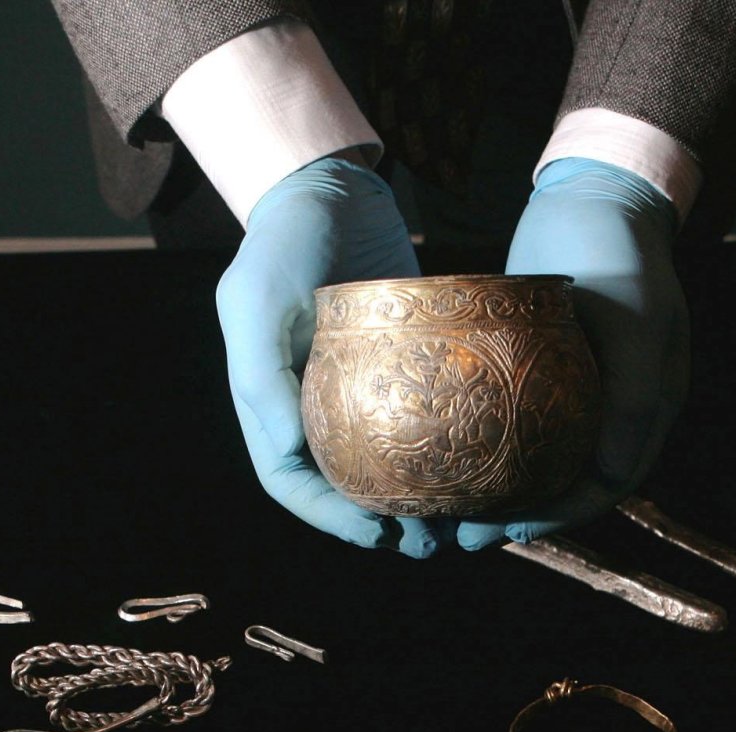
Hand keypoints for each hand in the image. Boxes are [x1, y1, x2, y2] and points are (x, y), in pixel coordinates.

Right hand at [216, 155, 444, 556]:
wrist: (327, 184)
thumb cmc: (284, 237)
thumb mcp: (258, 300)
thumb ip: (262, 376)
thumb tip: (290, 453)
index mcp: (269, 399)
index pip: (292, 481)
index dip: (329, 517)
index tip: (376, 534)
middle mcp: (309, 402)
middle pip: (341, 483)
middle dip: (380, 521)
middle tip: (428, 543)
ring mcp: (354, 386)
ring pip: (383, 460)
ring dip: (416, 496)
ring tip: (458, 522)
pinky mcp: (397, 363)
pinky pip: (418, 419)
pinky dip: (441, 450)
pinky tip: (477, 466)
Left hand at [455, 157, 689, 549]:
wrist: (597, 190)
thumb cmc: (619, 250)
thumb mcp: (635, 320)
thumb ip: (632, 398)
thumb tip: (613, 475)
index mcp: (647, 411)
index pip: (602, 486)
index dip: (558, 516)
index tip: (507, 528)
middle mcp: (613, 411)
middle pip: (563, 483)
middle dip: (515, 515)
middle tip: (461, 536)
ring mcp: (577, 390)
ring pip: (535, 459)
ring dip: (494, 489)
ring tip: (445, 512)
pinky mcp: (541, 368)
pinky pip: (514, 421)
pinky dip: (486, 446)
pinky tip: (444, 457)